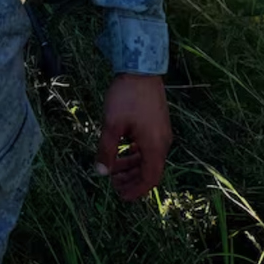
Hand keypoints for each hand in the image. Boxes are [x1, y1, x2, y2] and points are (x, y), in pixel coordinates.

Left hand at [96, 73, 171, 200]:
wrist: (141, 68)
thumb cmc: (126, 96)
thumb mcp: (112, 124)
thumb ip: (106, 150)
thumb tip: (100, 173)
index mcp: (155, 146)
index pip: (150, 179)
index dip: (135, 190)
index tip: (120, 195)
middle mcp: (163, 142)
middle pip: (150, 170)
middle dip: (131, 179)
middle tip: (112, 182)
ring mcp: (161, 131)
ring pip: (148, 157)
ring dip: (131, 165)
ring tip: (113, 167)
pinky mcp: (157, 122)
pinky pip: (148, 145)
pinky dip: (135, 152)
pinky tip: (121, 148)